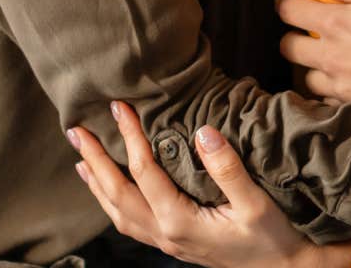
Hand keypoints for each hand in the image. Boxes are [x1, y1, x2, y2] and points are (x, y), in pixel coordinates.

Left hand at [70, 101, 350, 267]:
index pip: (145, 172)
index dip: (130, 137)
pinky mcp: (175, 242)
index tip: (119, 107)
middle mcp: (166, 234)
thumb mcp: (256, 203)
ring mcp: (167, 242)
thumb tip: (202, 132)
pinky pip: (131, 223)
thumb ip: (227, 169)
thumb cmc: (273, 238)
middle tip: (76, 132)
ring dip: (97, 185)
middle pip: (117, 194)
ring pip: (118, 213)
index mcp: (180, 221)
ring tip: (82, 160)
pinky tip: (112, 191)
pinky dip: (113, 203)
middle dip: (95, 162)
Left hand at [279, 0, 350, 117]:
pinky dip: (329, 91)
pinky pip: (326, 100)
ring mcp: (341, 84)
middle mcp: (331, 55)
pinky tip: (346, 82)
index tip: (291, 2)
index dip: (285, 3)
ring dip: (311, 66)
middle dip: (293, 37)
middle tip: (309, 31)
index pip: (289, 11)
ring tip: (329, 58)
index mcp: (336, 22)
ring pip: (306, 77)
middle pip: (288, 48)